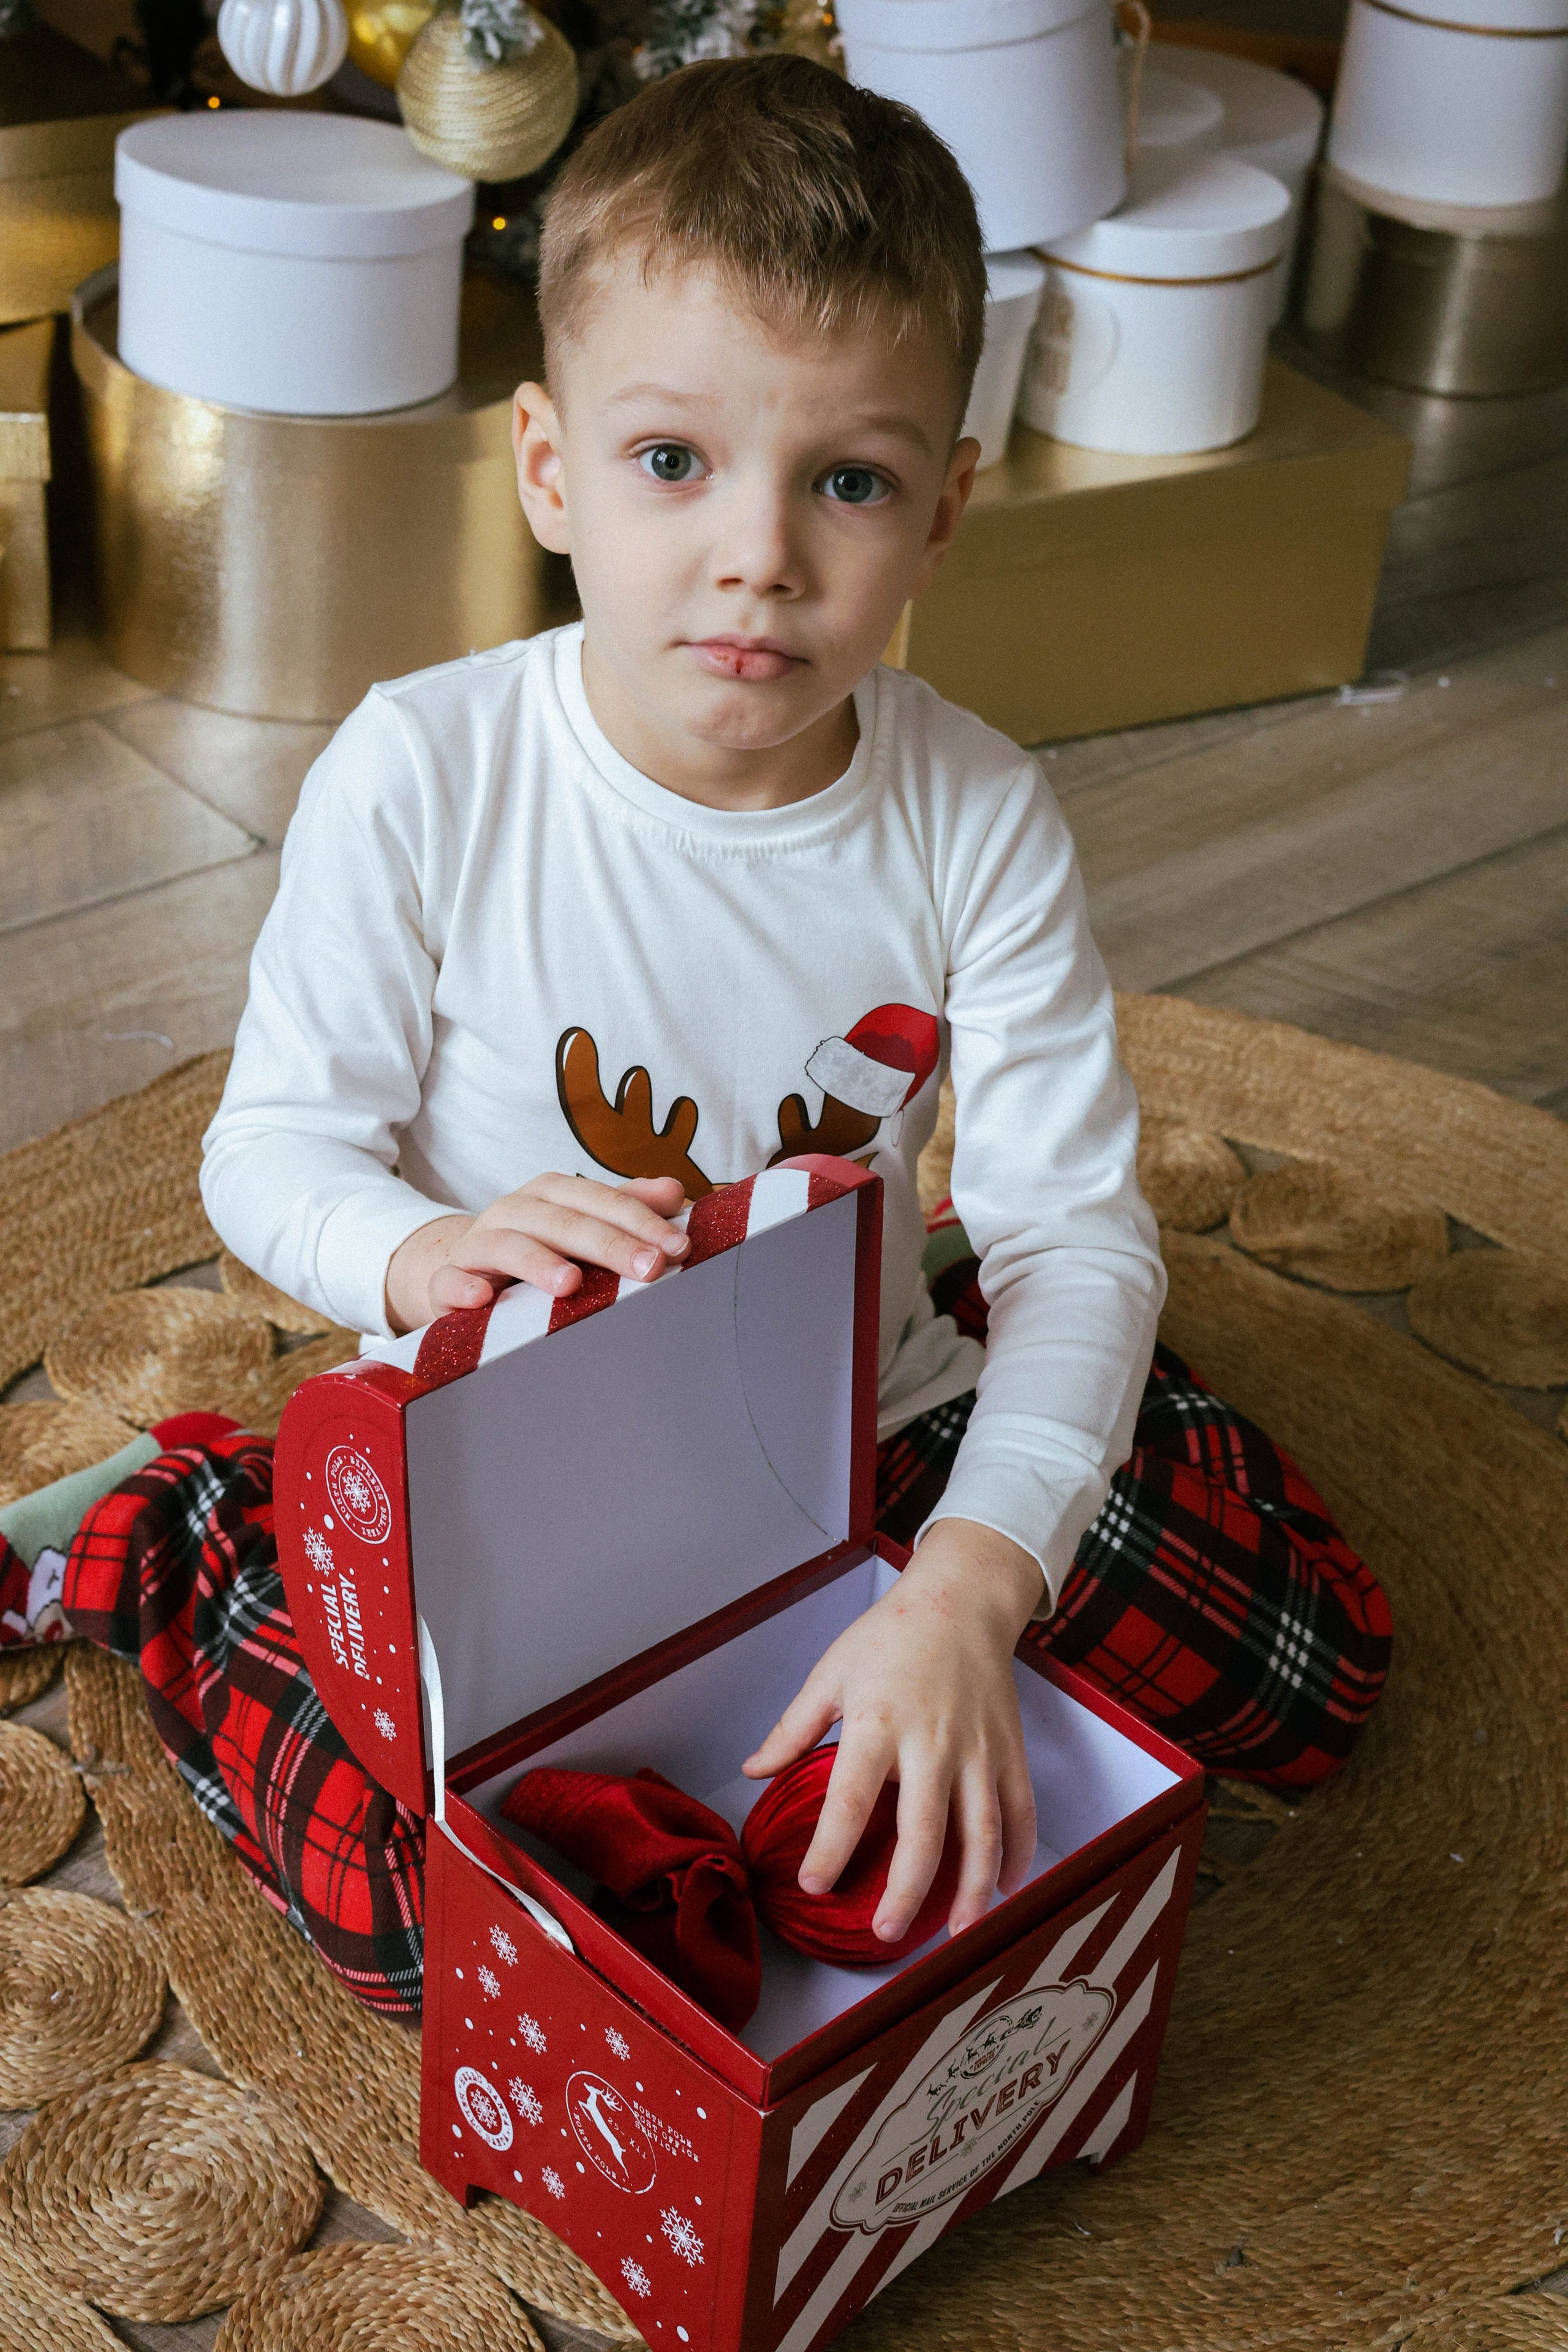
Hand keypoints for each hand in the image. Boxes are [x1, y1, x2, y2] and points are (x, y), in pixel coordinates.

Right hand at [385, 1173, 688, 1333]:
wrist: (462, 1270)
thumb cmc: (538, 1248)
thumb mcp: (581, 1223)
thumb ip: (626, 1207)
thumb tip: (675, 1192)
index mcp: (551, 1194)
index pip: (599, 1200)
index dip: (640, 1220)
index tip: (678, 1247)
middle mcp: (513, 1211)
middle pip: (562, 1221)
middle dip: (608, 1243)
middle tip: (649, 1268)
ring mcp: (477, 1245)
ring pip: (507, 1245)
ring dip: (538, 1262)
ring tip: (571, 1284)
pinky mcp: (446, 1281)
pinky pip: (449, 1281)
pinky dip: (462, 1287)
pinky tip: (481, 1300)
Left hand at [742, 1519, 1044, 1941]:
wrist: (963, 1600)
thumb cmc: (891, 1635)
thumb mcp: (831, 1673)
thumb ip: (793, 1729)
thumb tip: (753, 1773)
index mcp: (877, 1723)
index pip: (850, 1798)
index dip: (831, 1848)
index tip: (815, 1884)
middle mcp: (931, 1742)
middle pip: (922, 1830)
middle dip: (906, 1889)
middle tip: (887, 1932)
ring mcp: (978, 1749)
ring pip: (981, 1832)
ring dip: (971, 1888)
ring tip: (957, 1934)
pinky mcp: (1009, 1750)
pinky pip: (1019, 1812)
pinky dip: (1016, 1855)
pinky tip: (1004, 1890)